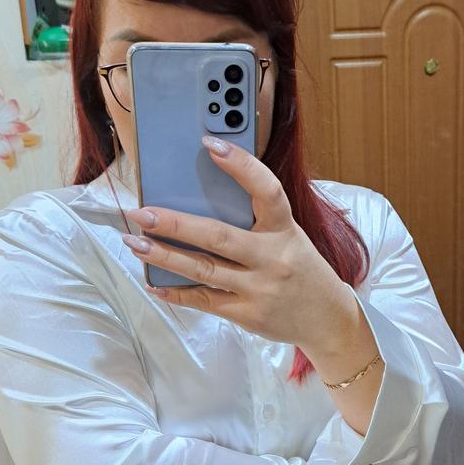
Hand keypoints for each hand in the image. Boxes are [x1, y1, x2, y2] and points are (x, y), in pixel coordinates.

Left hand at [122, 136, 356, 348]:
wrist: (328, 320)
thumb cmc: (302, 270)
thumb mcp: (289, 237)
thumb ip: (256, 221)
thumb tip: (201, 202)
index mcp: (285, 230)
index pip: (267, 190)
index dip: (241, 165)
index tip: (210, 144)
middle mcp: (273, 258)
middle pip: (218, 236)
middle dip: (174, 223)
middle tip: (141, 212)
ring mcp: (260, 289)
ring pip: (204, 269)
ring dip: (164, 256)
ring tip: (135, 243)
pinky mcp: (248, 315)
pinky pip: (205, 300)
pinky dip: (176, 292)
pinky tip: (153, 282)